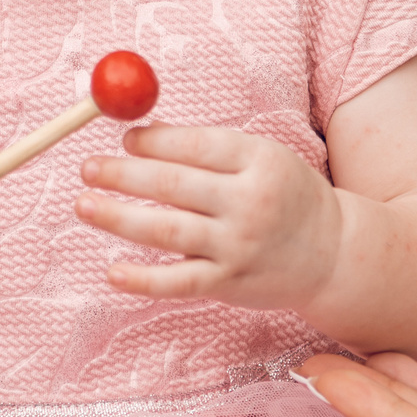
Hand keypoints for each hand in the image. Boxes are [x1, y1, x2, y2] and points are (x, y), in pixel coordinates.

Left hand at [78, 124, 344, 310]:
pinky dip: (143, 280)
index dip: (153, 141)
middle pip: (175, 185)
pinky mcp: (230, 284)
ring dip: (119, 218)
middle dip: (124, 175)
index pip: (196, 147)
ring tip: (84, 205)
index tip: (122, 138)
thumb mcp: (261, 158)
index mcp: (259, 160)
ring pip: (168, 231)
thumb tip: (140, 132)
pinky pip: (179, 283)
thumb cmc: (285, 195)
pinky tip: (112, 272)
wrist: (332, 254)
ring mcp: (239, 246)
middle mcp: (250, 202)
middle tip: (87, 168)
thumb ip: (208, 149)